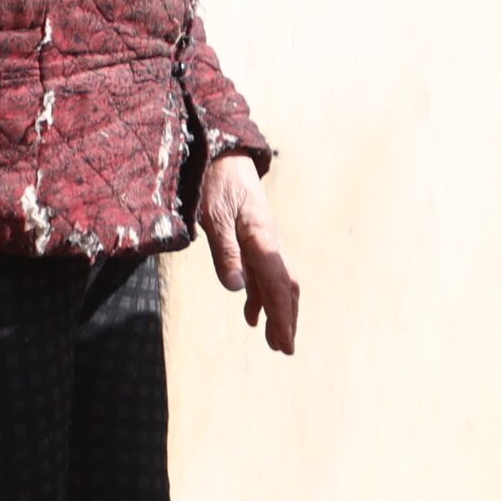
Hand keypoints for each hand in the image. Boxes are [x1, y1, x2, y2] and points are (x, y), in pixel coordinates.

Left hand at [200, 152, 301, 354]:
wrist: (223, 152)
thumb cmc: (216, 180)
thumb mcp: (214, 215)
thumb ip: (226, 251)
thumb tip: (236, 288)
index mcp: (263, 238)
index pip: (279, 284)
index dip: (283, 316)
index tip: (285, 342)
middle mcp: (269, 242)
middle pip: (287, 287)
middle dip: (288, 318)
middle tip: (285, 348)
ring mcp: (263, 240)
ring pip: (278, 282)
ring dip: (277, 311)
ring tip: (274, 341)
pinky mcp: (253, 238)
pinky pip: (263, 273)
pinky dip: (261, 297)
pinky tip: (251, 315)